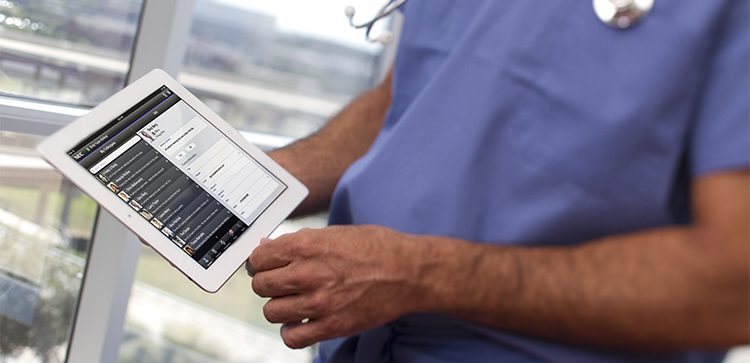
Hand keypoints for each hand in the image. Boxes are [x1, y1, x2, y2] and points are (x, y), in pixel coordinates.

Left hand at [247, 225, 431, 347]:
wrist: (408, 272)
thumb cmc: (376, 249)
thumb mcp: (334, 233)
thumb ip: (299, 242)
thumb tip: (268, 248)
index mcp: (307, 246)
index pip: (259, 258)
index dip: (260, 261)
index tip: (266, 265)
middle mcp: (308, 274)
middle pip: (261, 285)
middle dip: (268, 283)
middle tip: (281, 282)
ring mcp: (319, 303)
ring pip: (271, 311)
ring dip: (279, 307)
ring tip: (294, 302)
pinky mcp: (331, 326)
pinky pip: (291, 337)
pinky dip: (292, 331)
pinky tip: (302, 321)